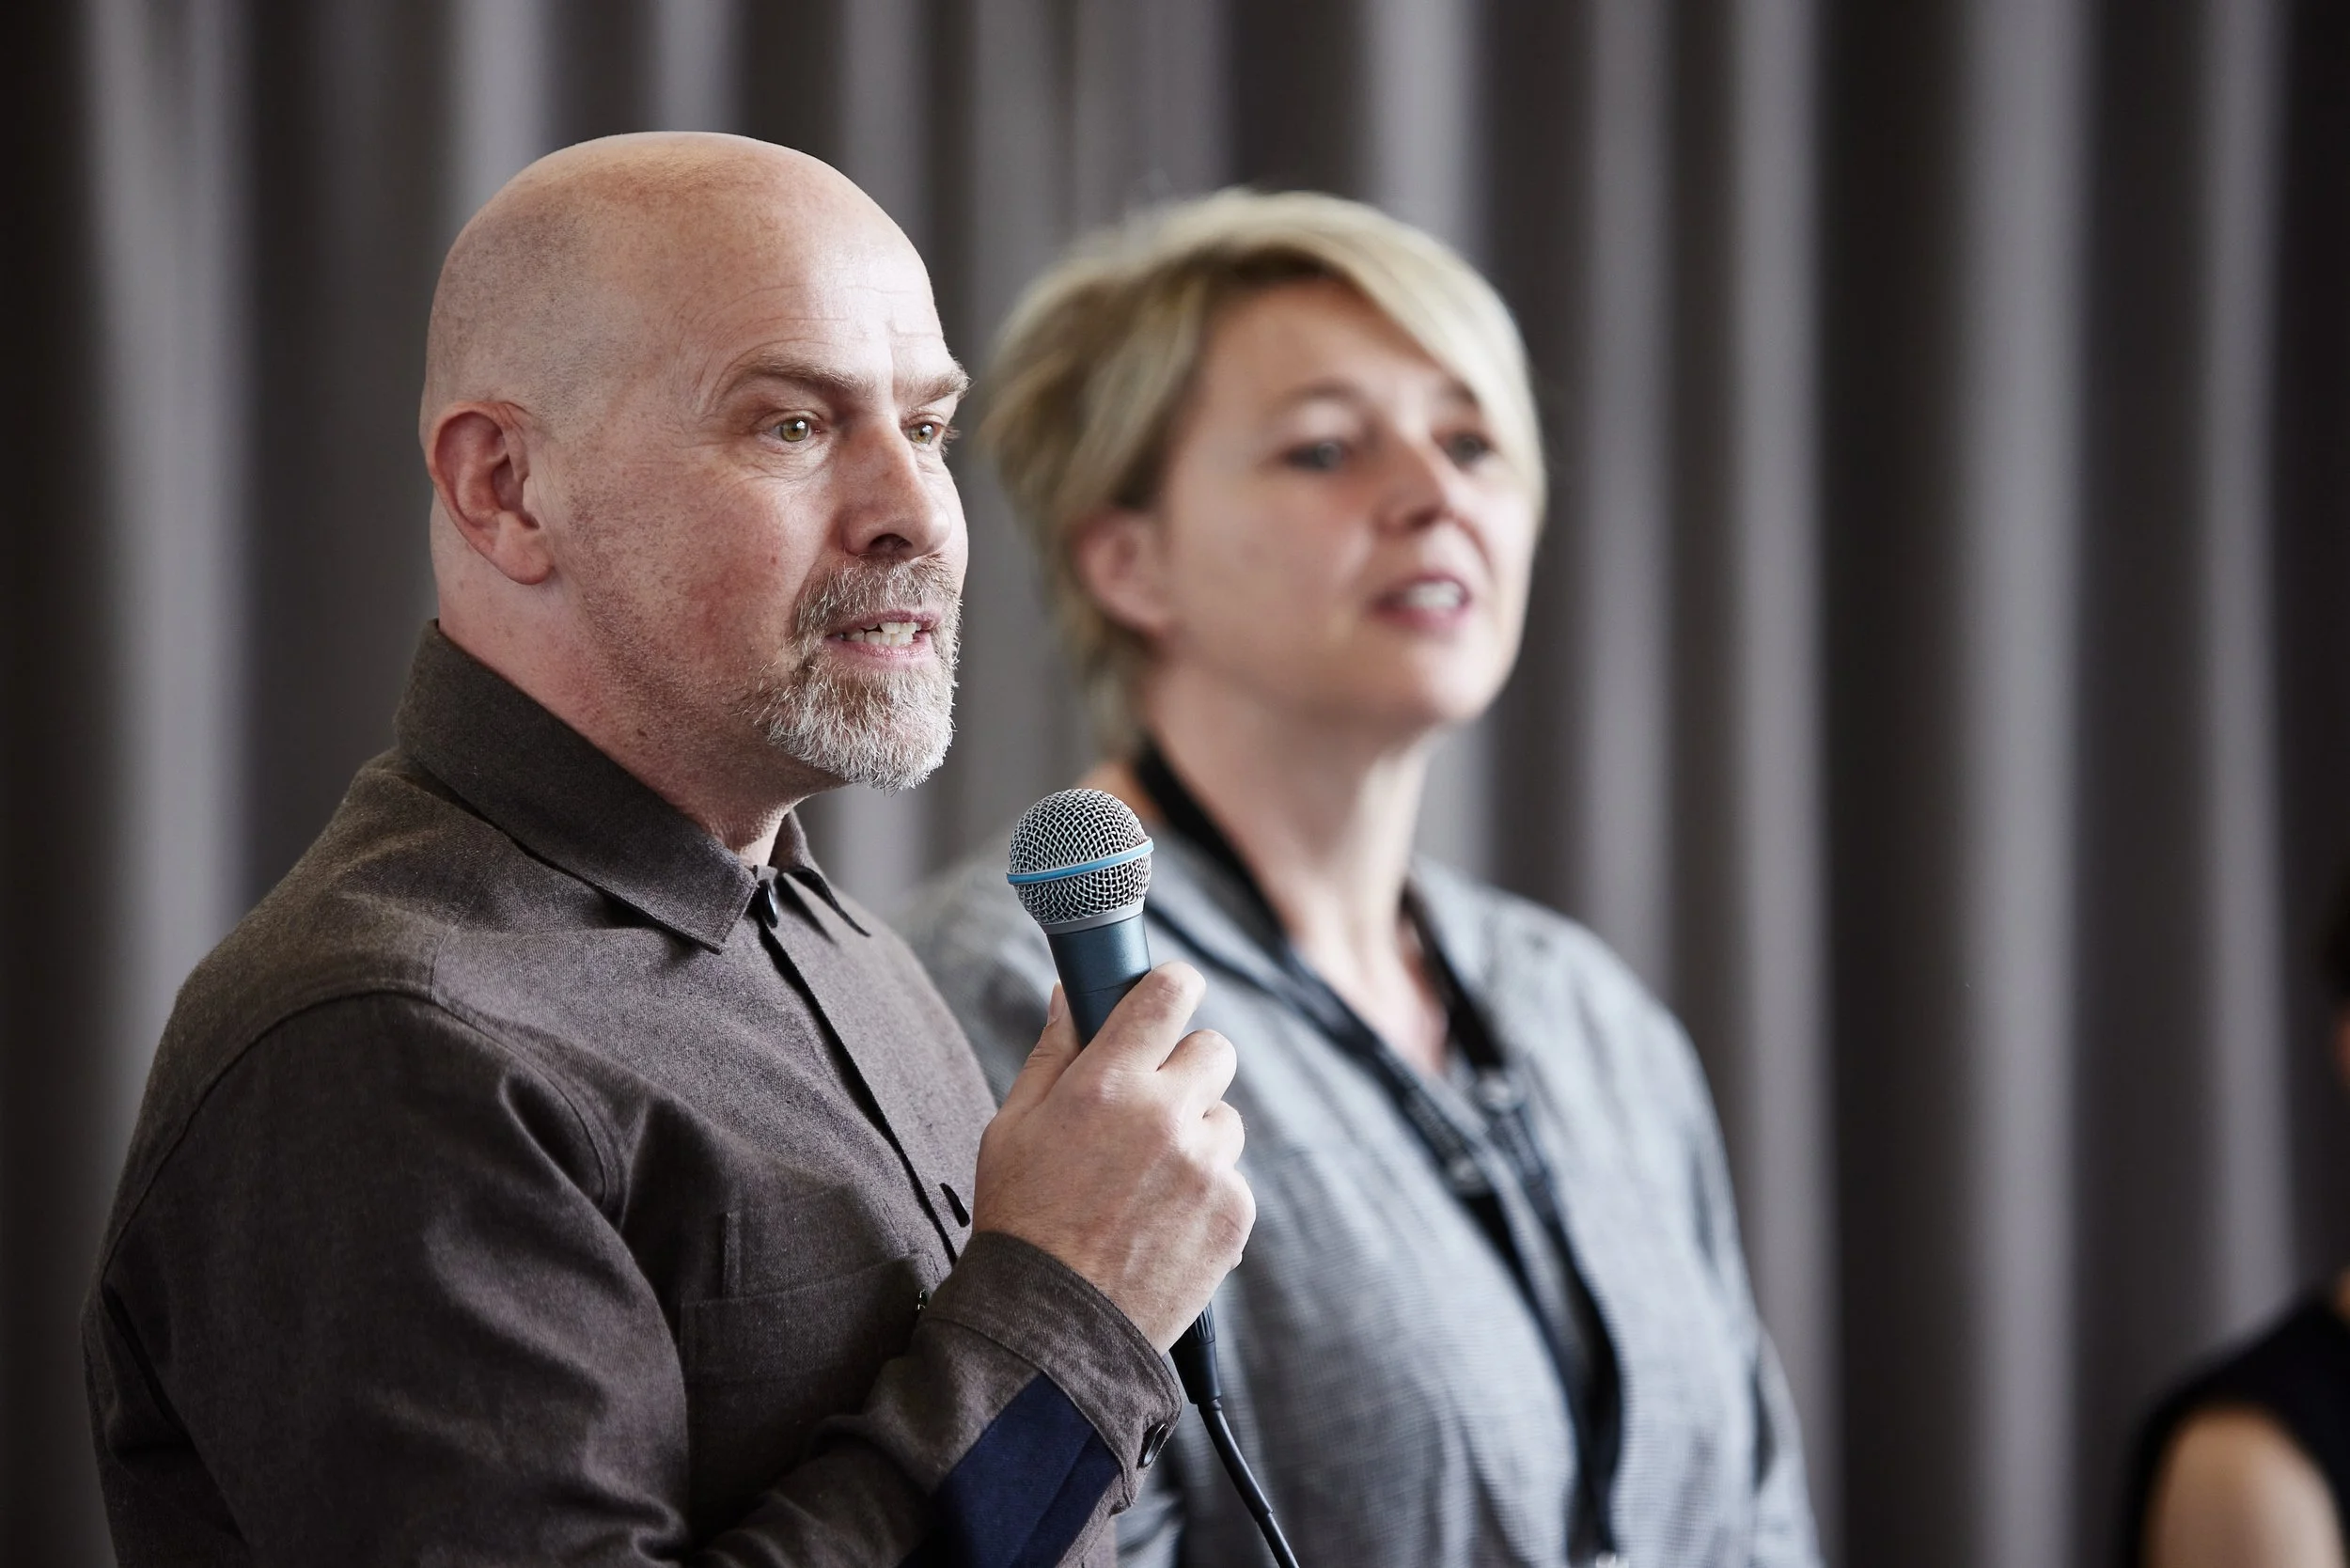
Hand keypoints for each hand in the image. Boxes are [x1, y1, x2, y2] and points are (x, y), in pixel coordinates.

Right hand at [970, 963, 1253, 1350]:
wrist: (1053, 1327)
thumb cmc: (1022, 1219)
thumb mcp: (1013, 1126)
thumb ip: (1053, 1053)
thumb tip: (1069, 994)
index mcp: (1108, 1081)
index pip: (1169, 991)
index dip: (1173, 985)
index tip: (1170, 993)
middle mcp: (1166, 1114)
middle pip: (1213, 1049)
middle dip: (1184, 1067)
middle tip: (1150, 1103)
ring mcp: (1208, 1165)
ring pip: (1224, 1117)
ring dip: (1195, 1134)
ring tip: (1145, 1180)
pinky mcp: (1234, 1211)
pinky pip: (1230, 1175)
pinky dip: (1204, 1191)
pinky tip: (1159, 1221)